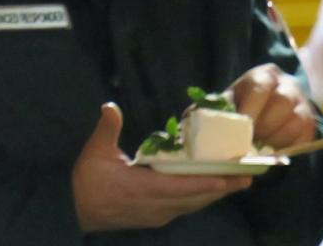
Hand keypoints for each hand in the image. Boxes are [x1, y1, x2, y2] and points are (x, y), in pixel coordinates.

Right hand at [73, 103, 250, 231]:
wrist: (74, 211)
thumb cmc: (86, 182)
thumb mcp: (94, 153)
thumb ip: (107, 129)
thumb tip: (110, 106)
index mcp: (144, 189)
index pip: (182, 187)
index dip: (207, 183)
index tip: (229, 177)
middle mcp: (156, 206)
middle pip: (196, 198)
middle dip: (222, 188)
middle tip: (248, 176)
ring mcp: (157, 214)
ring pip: (193, 205)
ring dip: (215, 194)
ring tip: (238, 182)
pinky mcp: (156, 217)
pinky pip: (185, 207)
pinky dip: (202, 198)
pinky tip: (213, 189)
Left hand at [228, 64, 316, 148]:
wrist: (266, 109)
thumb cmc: (243, 105)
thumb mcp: (231, 101)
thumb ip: (225, 109)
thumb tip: (217, 123)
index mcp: (265, 75)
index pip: (260, 87)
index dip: (251, 109)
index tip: (243, 127)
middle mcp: (288, 84)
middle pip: (282, 101)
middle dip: (264, 125)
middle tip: (252, 140)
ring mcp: (303, 102)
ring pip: (297, 120)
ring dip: (276, 138)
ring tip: (262, 146)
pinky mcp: (310, 122)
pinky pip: (305, 136)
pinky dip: (288, 146)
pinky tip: (274, 149)